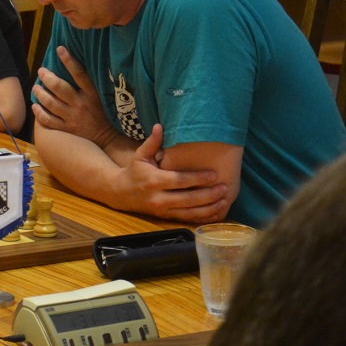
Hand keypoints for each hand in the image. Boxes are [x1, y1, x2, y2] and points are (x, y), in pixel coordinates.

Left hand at [31, 47, 118, 149]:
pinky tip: (35, 106)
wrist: (108, 139)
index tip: (60, 49)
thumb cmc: (104, 115)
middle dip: (47, 77)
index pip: (79, 73)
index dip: (68, 60)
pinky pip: (48, 120)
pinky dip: (40, 113)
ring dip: (40, 93)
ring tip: (35, 87)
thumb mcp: (102, 98)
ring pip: (51, 103)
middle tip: (41, 71)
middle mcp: (81, 104)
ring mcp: (72, 118)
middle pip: (59, 87)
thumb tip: (76, 67)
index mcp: (92, 94)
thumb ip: (90, 85)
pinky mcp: (67, 129)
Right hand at [114, 125, 229, 221]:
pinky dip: (202, 217)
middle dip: (208, 195)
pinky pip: (186, 219)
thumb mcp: (140, 155)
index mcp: (154, 181)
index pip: (179, 181)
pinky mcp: (165, 217)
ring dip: (209, 209)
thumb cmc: (134, 171)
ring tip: (224, 201)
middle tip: (225, 188)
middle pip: (188, 199)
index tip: (214, 175)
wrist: (120, 193)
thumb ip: (152, 142)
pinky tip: (215, 212)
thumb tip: (159, 126)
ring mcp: (162, 210)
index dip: (198, 179)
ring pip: (189, 213)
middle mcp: (159, 198)